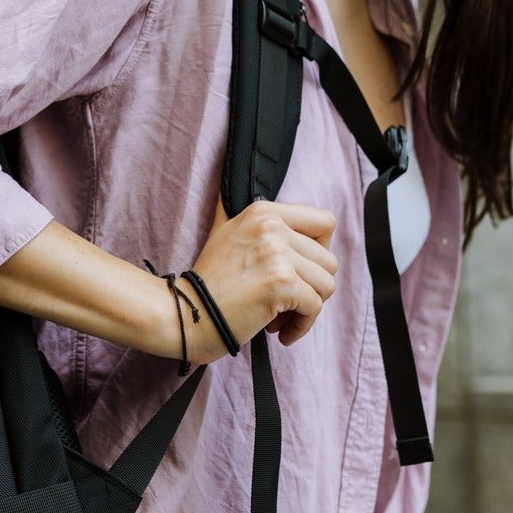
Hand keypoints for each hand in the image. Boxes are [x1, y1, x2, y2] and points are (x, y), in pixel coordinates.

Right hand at [182, 195, 338, 360]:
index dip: (320, 251)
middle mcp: (272, 227)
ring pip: (326, 284)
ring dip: (308, 308)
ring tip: (280, 317)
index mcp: (264, 212)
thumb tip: (227, 180)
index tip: (302, 270)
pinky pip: (315, 307)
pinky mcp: (281, 284)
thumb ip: (247, 218)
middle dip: (312, 287)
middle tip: (285, 302)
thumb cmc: (207, 283)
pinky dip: (301, 326)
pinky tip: (279, 332)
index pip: (324, 222)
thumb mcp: (224, 233)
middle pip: (328, 260)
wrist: (184, 315)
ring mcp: (278, 254)